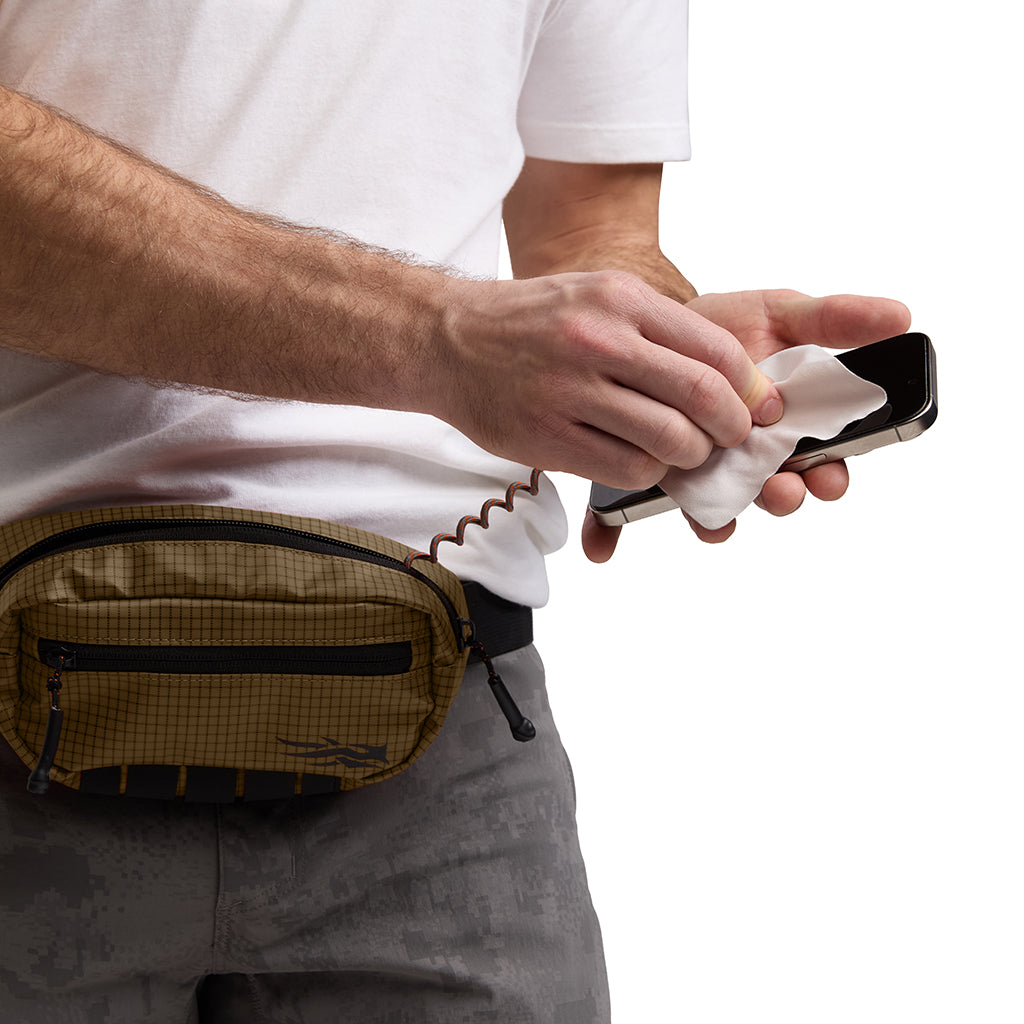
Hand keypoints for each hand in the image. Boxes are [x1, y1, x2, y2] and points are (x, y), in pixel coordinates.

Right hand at [434, 271, 783, 487]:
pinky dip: (648, 472)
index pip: (714, 349)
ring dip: (690, 455)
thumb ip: (656, 327)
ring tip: (684, 452)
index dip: (750, 386)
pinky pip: (626, 468)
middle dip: (732, 428)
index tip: (758, 405)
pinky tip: (641, 460)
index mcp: (620, 299)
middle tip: (732, 437)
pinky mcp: (549, 436)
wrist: (449, 340)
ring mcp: (571, 391)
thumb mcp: (596, 294)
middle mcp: (598, 341)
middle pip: (702, 397)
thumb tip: (727, 372)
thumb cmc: (531, 320)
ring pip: (669, 440)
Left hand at [582, 289, 911, 561]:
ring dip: (717, 519)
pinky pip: (630, 512)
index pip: (822, 465)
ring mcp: (699, 473)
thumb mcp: (781, 314)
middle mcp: (747, 461)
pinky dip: (612, 530)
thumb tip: (900, 314)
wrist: (650, 327)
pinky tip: (602, 543)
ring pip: (714, 508)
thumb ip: (836, 319)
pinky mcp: (649, 478)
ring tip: (716, 516)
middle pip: (775, 495)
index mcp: (787, 431)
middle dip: (782, 499)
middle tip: (781, 491)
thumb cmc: (723, 327)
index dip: (831, 477)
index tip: (831, 476)